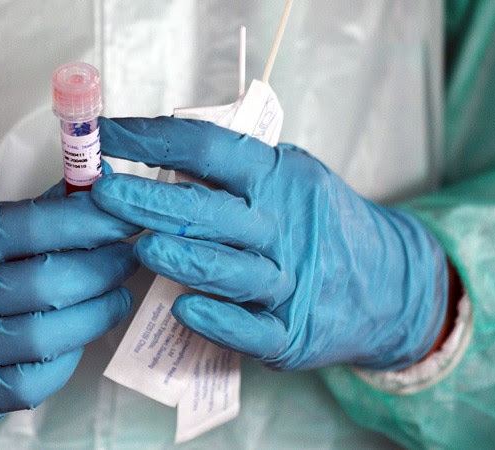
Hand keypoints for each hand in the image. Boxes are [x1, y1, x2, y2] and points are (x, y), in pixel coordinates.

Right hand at [0, 191, 139, 422]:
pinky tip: (78, 335)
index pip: (37, 226)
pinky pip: (38, 381)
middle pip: (51, 283)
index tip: (123, 216)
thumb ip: (32, 214)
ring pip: (50, 336)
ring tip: (116, 294)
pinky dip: (69, 356)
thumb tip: (96, 194)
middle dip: (104, 267)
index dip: (91, 221)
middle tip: (127, 256)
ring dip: (98, 312)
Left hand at [91, 116, 448, 370]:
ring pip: (230, 270)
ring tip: (143, 247)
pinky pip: (251, 329)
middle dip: (152, 200)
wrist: (390, 283)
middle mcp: (280, 227)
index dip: (153, 139)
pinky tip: (184, 308)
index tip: (107, 136)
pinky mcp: (290, 333)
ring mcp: (288, 282)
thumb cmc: (319, 224)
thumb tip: (158, 149)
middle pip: (210, 210)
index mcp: (276, 178)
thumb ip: (235, 168)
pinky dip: (218, 320)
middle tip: (104, 194)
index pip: (208, 149)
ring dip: (183, 258)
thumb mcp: (289, 178)